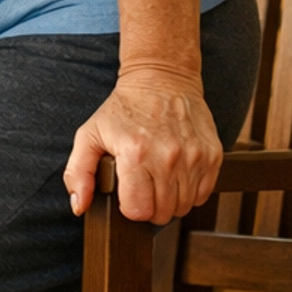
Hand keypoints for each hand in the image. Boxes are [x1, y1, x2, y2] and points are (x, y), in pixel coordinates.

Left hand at [64, 73, 222, 224]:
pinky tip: (177, 177)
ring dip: (170, 202)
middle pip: (162, 213)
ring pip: (184, 207)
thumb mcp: (89, 135)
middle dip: (150, 208)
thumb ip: (78, 172)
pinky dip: (190, 192)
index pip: (138, 210)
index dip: (130, 208)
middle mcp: (168, 157)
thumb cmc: (123, 108)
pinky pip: (203, 194)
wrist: (162, 78)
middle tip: (144, 189)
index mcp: (136, 154)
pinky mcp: (212, 154)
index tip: (128, 194)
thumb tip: (80, 206)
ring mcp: (194, 156)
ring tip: (160, 182)